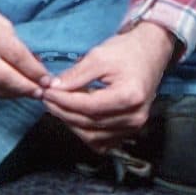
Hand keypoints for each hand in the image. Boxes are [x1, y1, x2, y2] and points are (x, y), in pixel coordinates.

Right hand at [0, 0, 50, 100]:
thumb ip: (11, 37)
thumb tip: (35, 62)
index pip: (12, 53)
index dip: (33, 70)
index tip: (48, 79)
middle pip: (1, 75)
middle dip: (25, 87)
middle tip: (41, 92)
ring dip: (12, 93)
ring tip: (27, 92)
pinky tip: (7, 91)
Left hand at [42, 22, 175, 151]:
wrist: (149, 54)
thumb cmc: (126, 52)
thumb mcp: (99, 56)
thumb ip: (76, 75)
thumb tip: (54, 88)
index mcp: (129, 97)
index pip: (89, 106)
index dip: (64, 101)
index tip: (46, 92)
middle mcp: (134, 118)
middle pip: (90, 123)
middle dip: (63, 112)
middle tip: (46, 98)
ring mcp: (134, 127)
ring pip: (94, 136)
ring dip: (71, 123)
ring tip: (56, 107)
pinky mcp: (129, 131)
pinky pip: (102, 142)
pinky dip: (85, 133)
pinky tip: (73, 118)